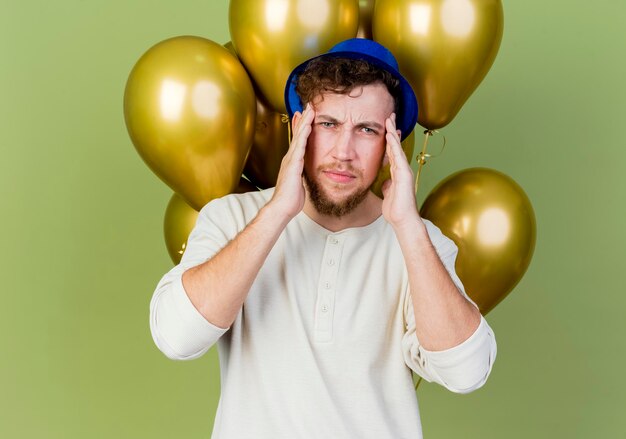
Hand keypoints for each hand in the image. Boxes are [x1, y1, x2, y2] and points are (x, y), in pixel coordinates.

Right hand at [270, 103, 314, 219]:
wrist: (282, 207)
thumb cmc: (290, 199)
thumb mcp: (298, 184)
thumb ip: (300, 176)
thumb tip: (302, 175)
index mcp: (292, 162)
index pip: (298, 141)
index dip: (301, 128)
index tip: (305, 116)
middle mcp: (290, 158)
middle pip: (298, 134)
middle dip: (302, 119)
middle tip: (307, 105)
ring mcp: (291, 160)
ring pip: (299, 136)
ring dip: (304, 121)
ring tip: (309, 109)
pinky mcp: (293, 164)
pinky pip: (300, 145)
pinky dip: (303, 134)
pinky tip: (308, 125)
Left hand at [381, 114, 419, 227]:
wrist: (403, 220)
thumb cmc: (396, 209)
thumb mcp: (388, 194)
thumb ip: (387, 185)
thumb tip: (385, 182)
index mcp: (397, 173)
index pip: (392, 152)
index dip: (389, 139)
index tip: (387, 127)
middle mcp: (402, 169)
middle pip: (396, 146)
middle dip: (392, 130)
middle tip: (389, 116)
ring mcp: (404, 171)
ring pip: (397, 148)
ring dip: (393, 133)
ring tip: (389, 119)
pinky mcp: (404, 174)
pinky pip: (398, 156)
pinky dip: (394, 145)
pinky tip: (390, 135)